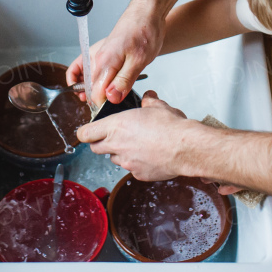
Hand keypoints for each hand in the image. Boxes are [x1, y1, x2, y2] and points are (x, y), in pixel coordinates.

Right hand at [67, 0, 166, 106]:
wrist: (147, 12)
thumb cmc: (145, 31)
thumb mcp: (139, 60)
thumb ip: (124, 80)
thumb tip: (111, 98)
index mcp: (104, 62)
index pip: (95, 92)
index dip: (103, 105)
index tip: (112, 111)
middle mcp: (97, 58)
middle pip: (89, 87)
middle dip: (96, 100)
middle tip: (109, 108)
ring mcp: (99, 54)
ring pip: (88, 78)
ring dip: (92, 90)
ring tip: (104, 99)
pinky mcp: (104, 52)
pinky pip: (92, 68)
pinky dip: (94, 79)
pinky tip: (105, 84)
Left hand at [75, 91, 191, 180]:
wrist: (186, 148)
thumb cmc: (171, 127)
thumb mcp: (158, 106)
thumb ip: (148, 101)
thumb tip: (148, 97)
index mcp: (116, 126)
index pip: (85, 133)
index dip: (85, 132)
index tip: (89, 131)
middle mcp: (117, 145)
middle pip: (96, 148)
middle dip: (101, 143)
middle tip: (113, 137)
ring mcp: (126, 162)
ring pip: (114, 159)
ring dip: (120, 153)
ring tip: (136, 145)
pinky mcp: (138, 174)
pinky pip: (131, 169)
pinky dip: (136, 163)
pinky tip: (149, 156)